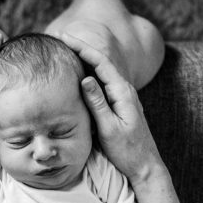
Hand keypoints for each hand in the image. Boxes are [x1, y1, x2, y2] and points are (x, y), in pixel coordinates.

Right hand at [56, 32, 164, 183]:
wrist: (144, 165)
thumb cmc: (127, 150)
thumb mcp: (109, 128)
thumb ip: (98, 103)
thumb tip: (85, 78)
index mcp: (123, 92)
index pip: (100, 62)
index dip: (81, 47)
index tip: (63, 37)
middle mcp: (124, 90)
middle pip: (99, 62)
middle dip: (79, 48)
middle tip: (58, 38)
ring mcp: (122, 96)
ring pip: (100, 71)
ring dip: (82, 59)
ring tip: (63, 50)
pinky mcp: (118, 103)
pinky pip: (101, 82)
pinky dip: (87, 73)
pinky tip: (76, 72)